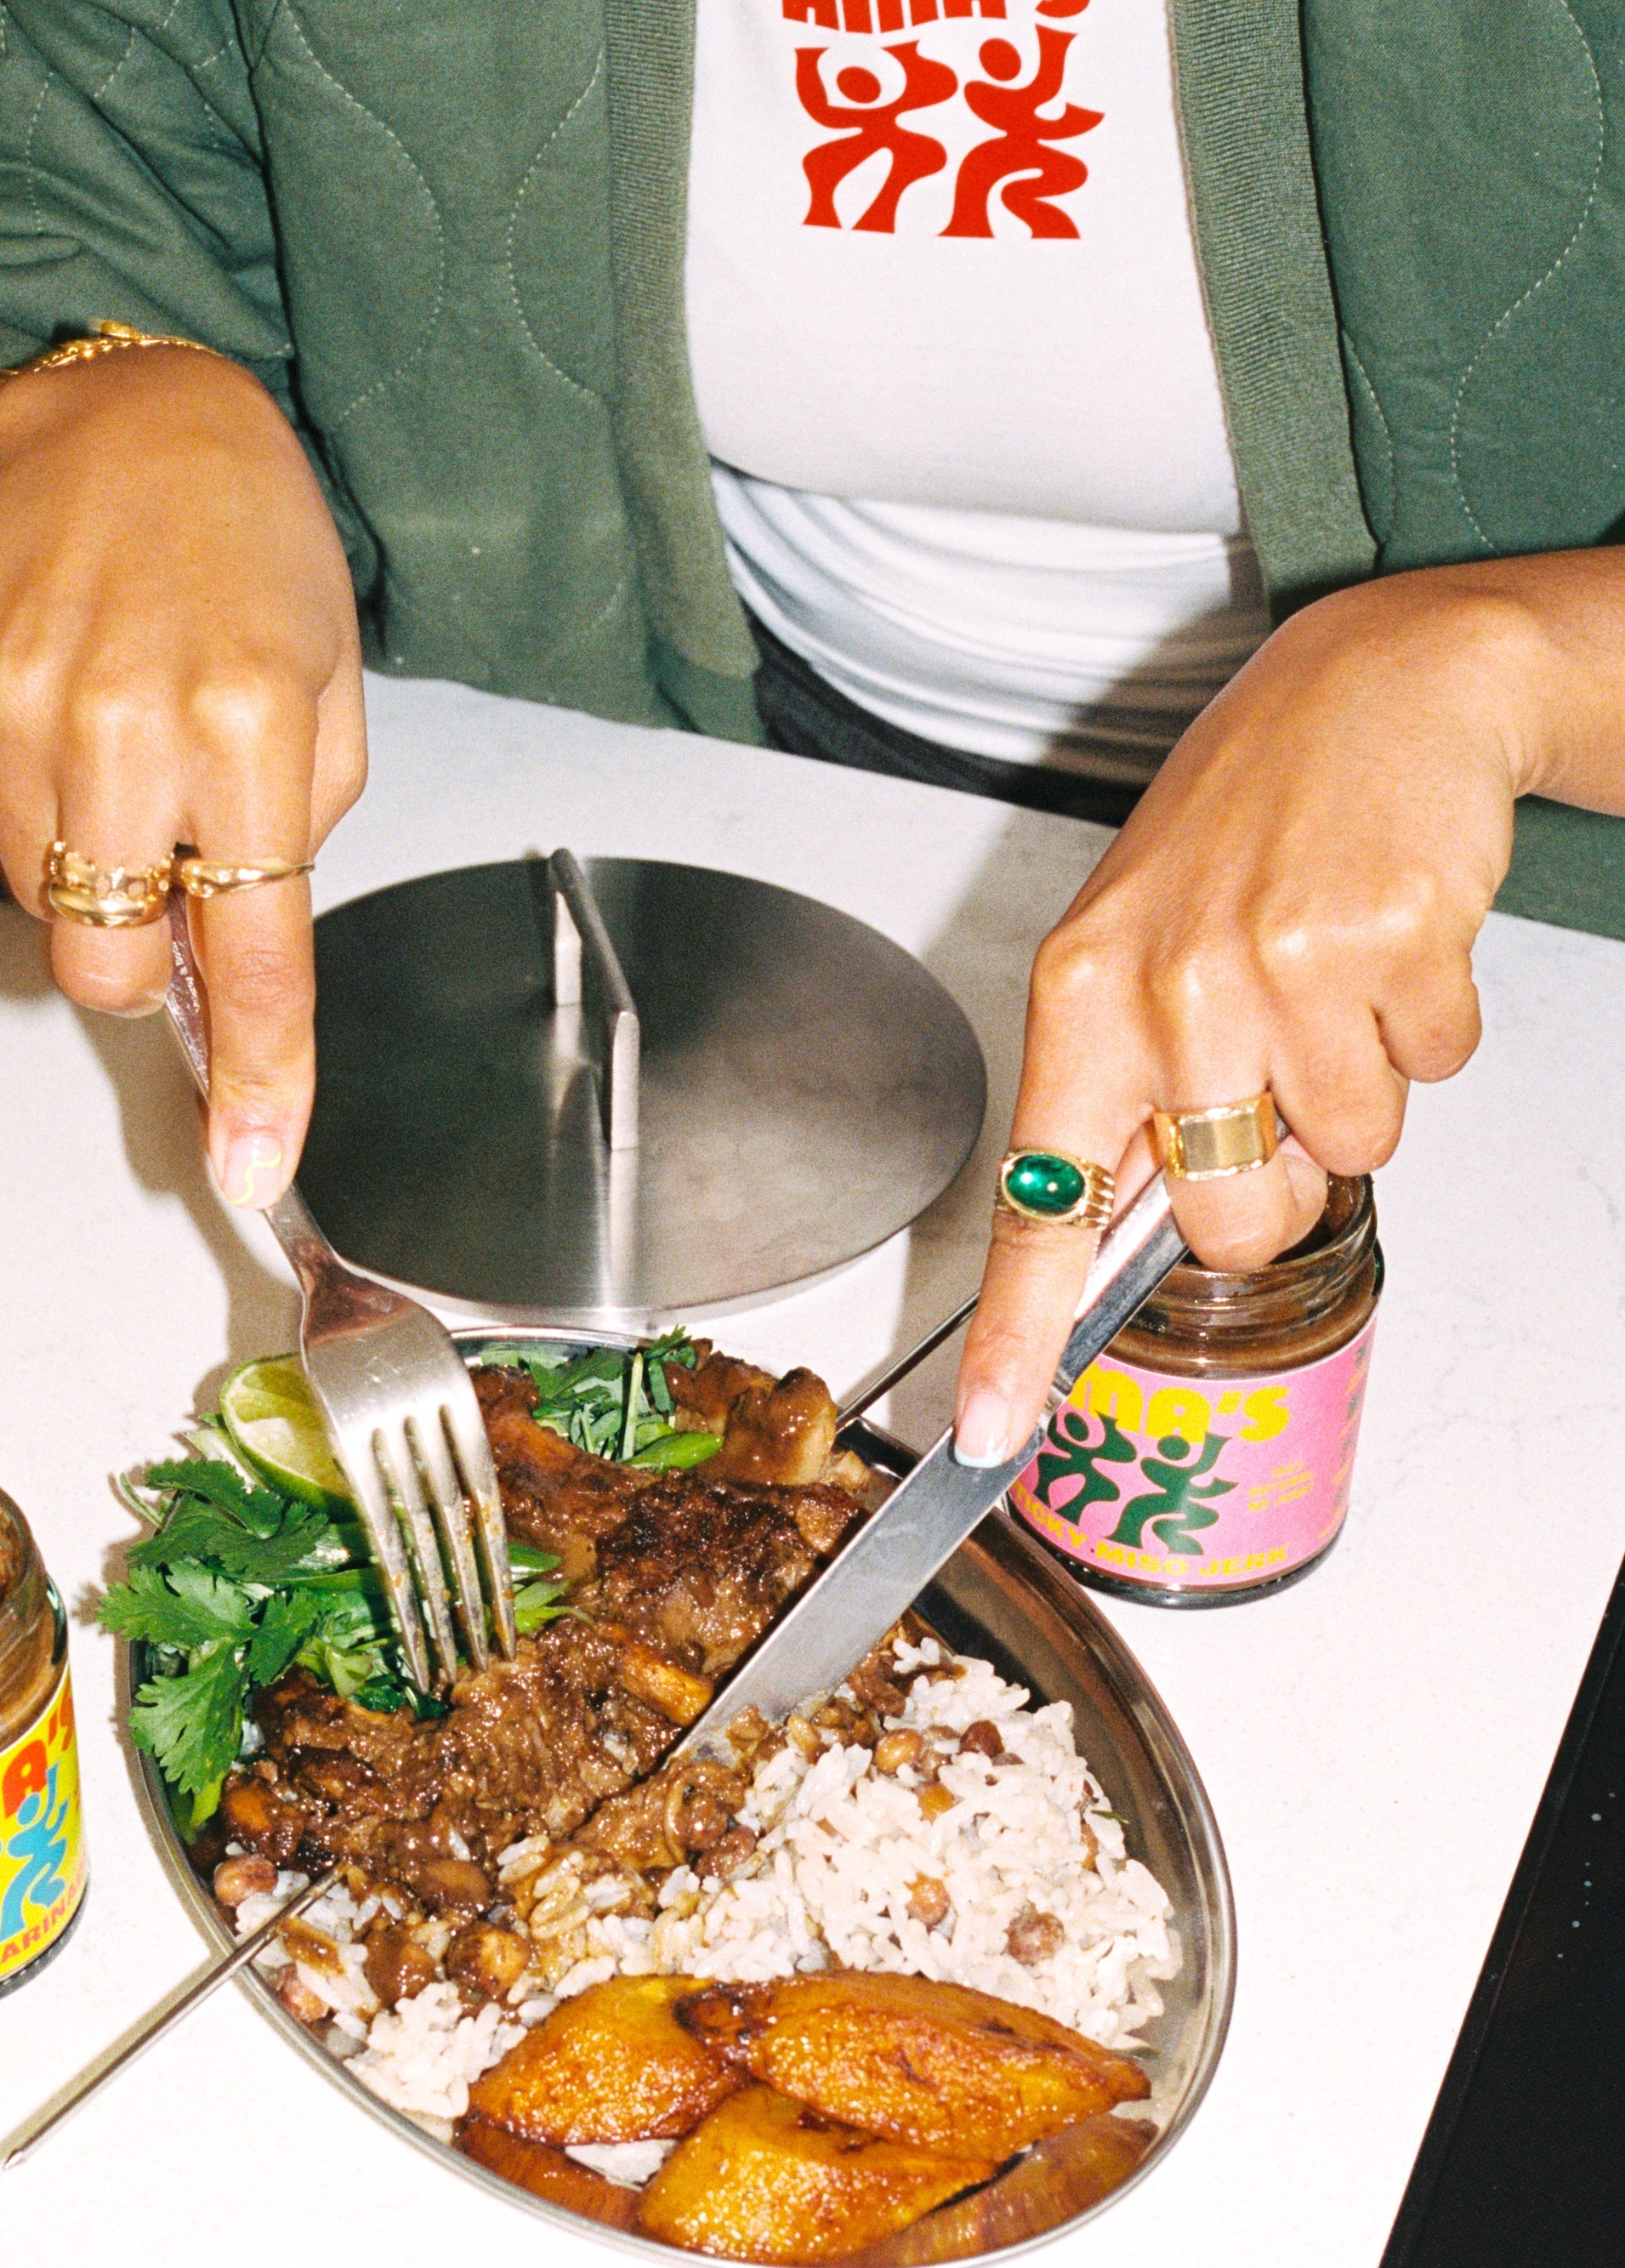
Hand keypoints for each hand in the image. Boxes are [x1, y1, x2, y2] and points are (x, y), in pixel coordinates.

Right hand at [0, 347, 363, 1205]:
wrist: (122, 414)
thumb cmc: (250, 547)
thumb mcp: (328, 688)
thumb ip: (291, 834)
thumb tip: (234, 967)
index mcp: (248, 725)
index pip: (251, 948)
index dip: (256, 1070)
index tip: (250, 1157)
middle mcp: (122, 722)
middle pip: (100, 961)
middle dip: (139, 958)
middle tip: (173, 875)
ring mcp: (14, 703)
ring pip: (38, 897)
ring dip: (90, 865)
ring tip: (131, 748)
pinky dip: (36, 798)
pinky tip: (73, 708)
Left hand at [950, 561, 1564, 1465]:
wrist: (1378, 686)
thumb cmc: (1250, 823)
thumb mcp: (1141, 947)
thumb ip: (1125, 1092)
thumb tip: (1126, 1238)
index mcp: (1081, 997)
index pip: (1038, 1201)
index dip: (1013, 1331)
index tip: (988, 1428)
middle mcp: (1164, 988)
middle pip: (1229, 1220)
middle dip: (1273, 1181)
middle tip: (1278, 1072)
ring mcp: (1275, 968)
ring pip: (1350, 1152)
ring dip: (1359, 1087)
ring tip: (1331, 977)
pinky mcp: (1387, 948)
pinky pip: (1432, 1075)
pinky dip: (1426, 1030)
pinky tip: (1388, 943)